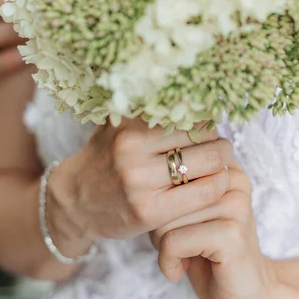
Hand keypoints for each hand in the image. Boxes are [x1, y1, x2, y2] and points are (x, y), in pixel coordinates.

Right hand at [47, 118, 233, 253]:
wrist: (75, 202)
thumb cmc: (104, 158)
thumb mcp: (116, 124)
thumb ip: (145, 107)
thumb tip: (186, 86)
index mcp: (129, 125)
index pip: (190, 114)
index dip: (206, 120)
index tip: (209, 127)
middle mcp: (132, 151)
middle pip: (203, 137)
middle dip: (218, 141)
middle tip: (220, 146)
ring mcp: (140, 183)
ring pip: (209, 164)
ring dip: (223, 162)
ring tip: (220, 163)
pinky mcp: (149, 211)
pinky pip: (204, 193)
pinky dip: (218, 185)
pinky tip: (216, 183)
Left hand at [151, 165, 298, 298]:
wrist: (246, 294)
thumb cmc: (207, 252)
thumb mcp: (187, 211)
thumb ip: (174, 186)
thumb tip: (142, 178)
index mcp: (223, 166)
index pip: (169, 166)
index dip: (159, 199)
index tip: (174, 221)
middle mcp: (233, 179)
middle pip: (166, 190)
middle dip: (158, 223)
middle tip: (174, 244)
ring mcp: (235, 205)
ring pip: (166, 216)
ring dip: (162, 245)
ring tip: (181, 256)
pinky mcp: (231, 234)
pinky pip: (174, 241)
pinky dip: (167, 261)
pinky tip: (179, 270)